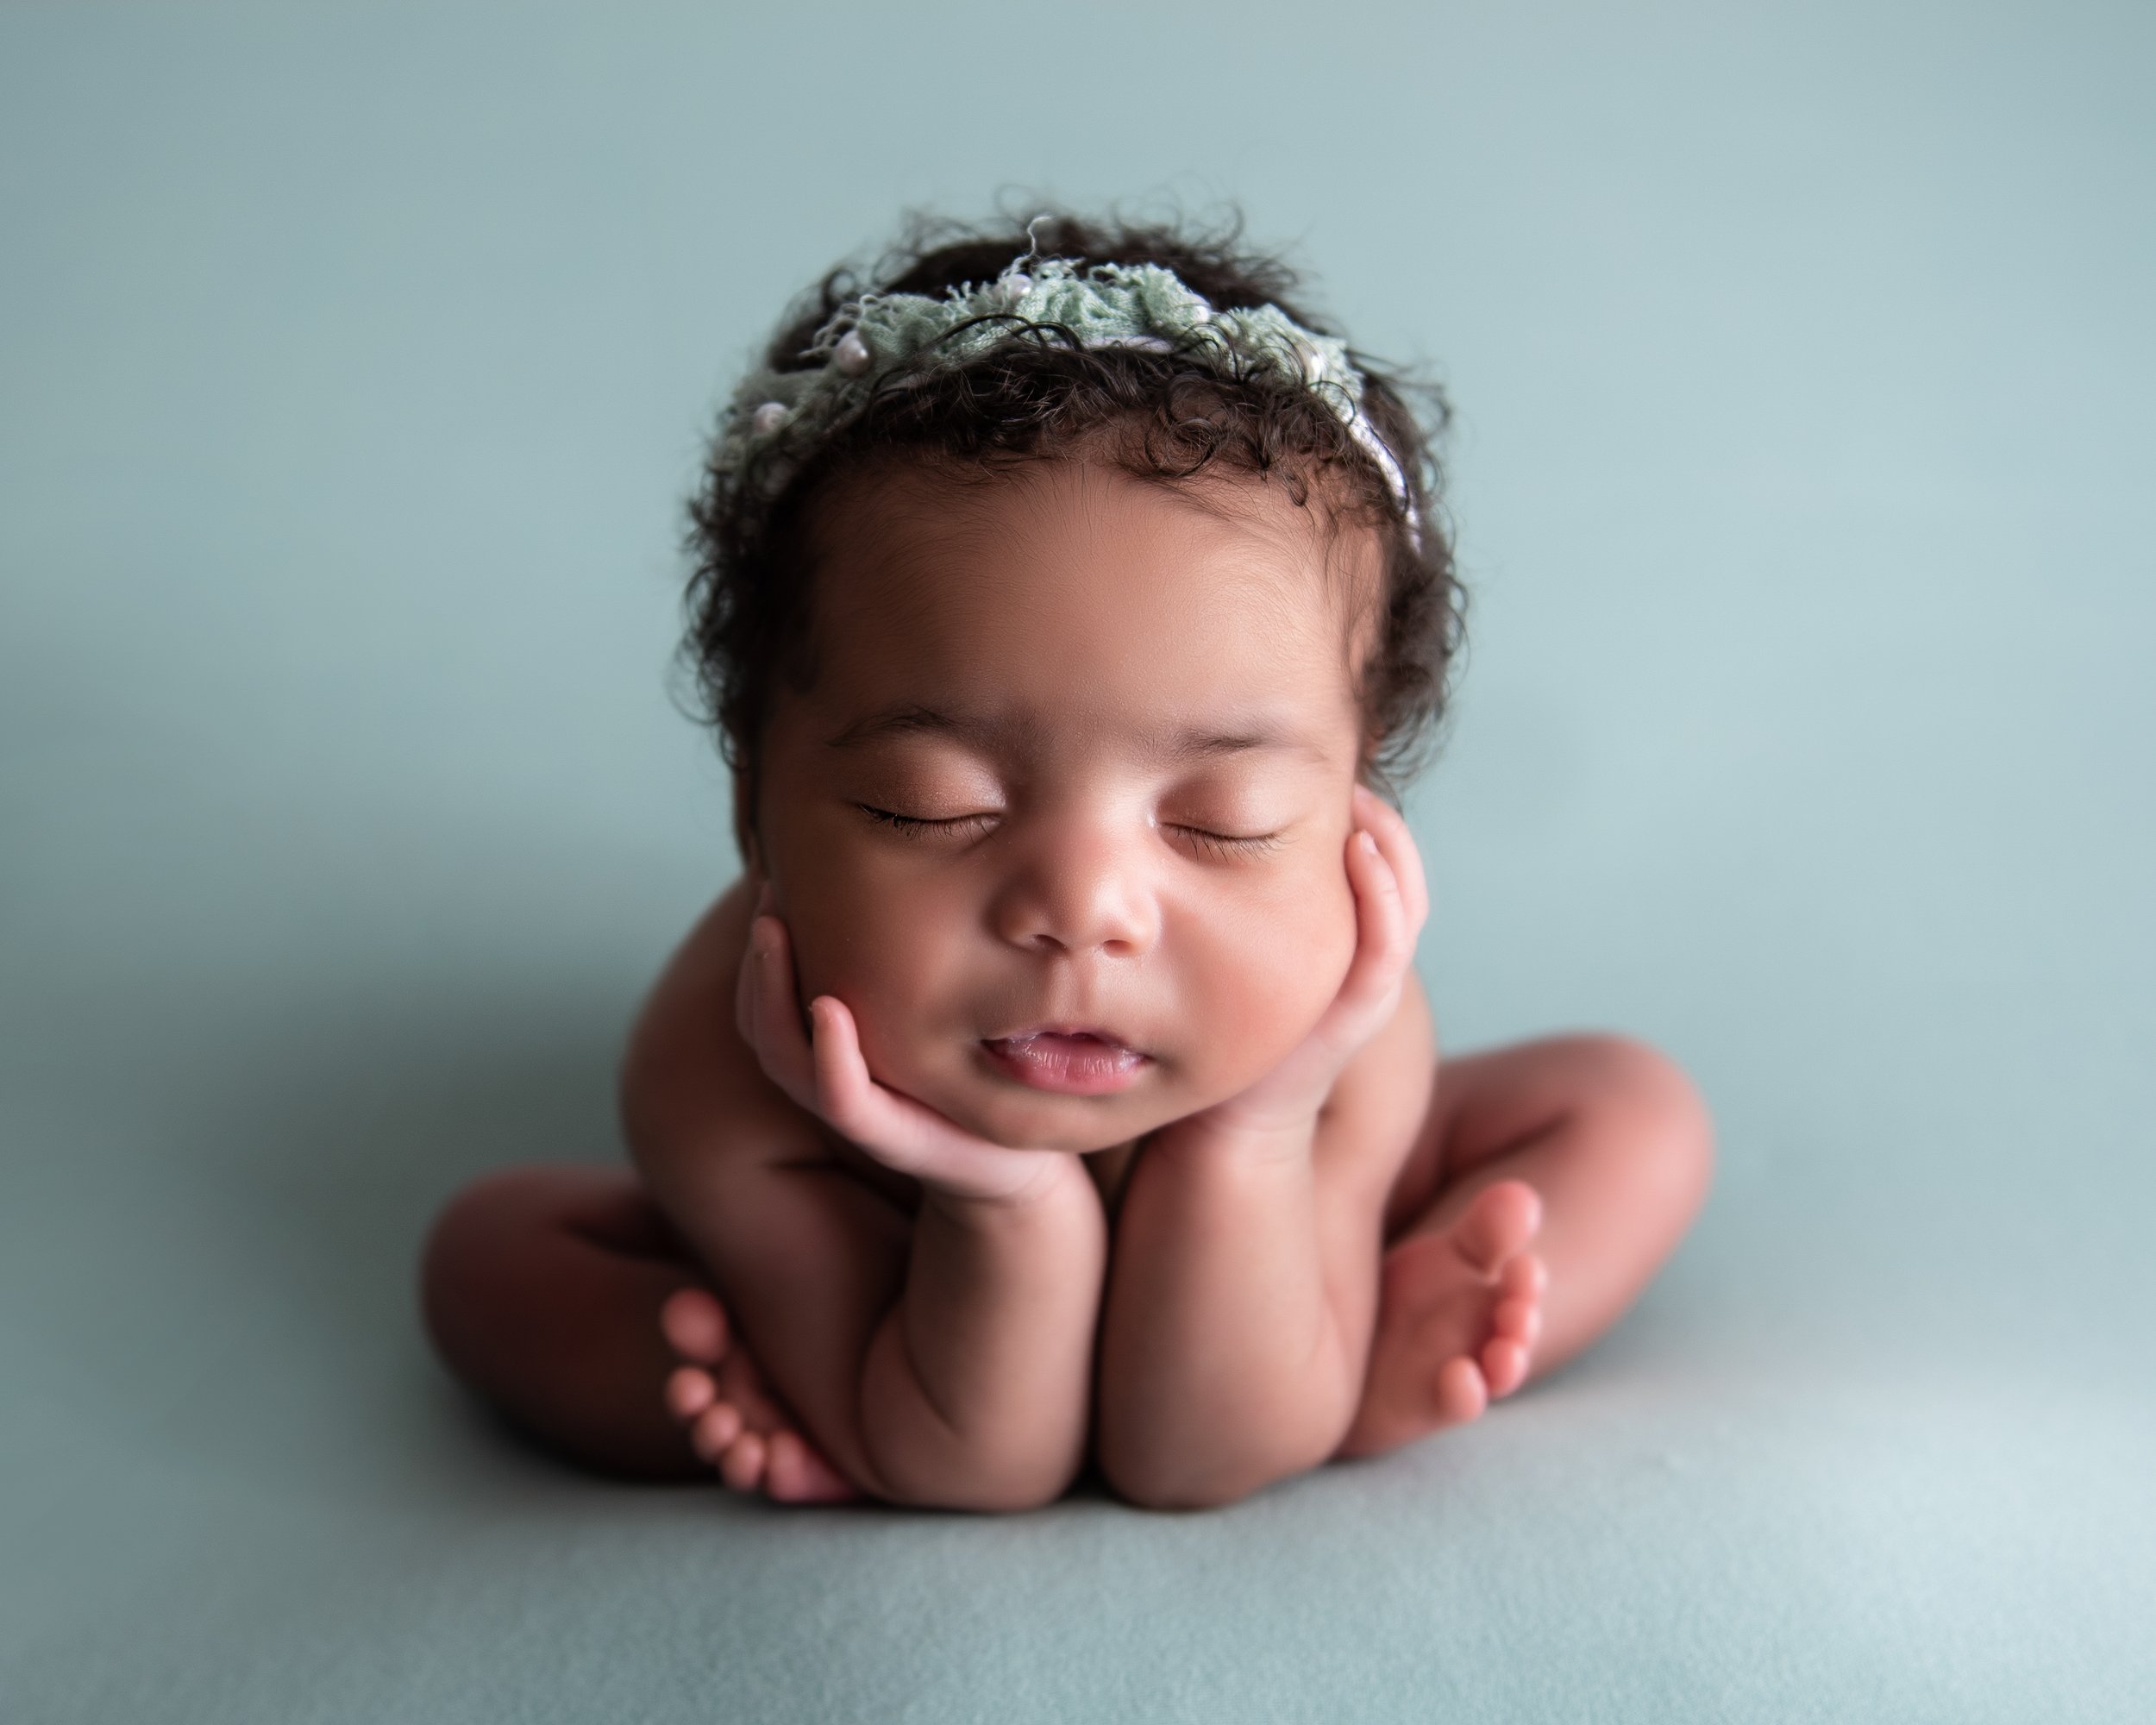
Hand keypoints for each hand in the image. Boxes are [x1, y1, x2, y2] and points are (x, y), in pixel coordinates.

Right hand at [733, 884, 1080, 1205]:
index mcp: (832, 1043)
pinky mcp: (894, 1137)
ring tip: (772, 931)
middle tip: (769, 892)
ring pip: (784, 1055)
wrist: (1020, 1162)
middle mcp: (832, 1076)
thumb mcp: (938, 1001)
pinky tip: (830, 1008)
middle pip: (759, 1017)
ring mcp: (859, 1110)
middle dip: (756, 955)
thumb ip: (905, 953)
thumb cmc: (980, 1071)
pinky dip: (829, 1055)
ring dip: (771, 991)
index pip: (766, 992)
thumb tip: (899, 862)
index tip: (776, 876)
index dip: (762, 938)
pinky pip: (841, 1099)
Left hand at [1166, 785, 1429, 1148]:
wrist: (1222, 1127)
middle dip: (1379, 812)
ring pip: (1404, 898)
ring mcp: (1366, 985)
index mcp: (1340, 940)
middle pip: (1399, 867)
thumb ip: (1222, 894)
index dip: (1362, 809)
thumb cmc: (1213, 1031)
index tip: (1325, 764)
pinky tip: (1358, 850)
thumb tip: (1180, 817)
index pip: (1372, 858)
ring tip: (1359, 796)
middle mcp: (1363, 958)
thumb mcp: (1224, 946)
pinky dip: (1381, 894)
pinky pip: (1385, 946)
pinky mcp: (1357, 1011)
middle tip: (1348, 764)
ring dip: (1388, 841)